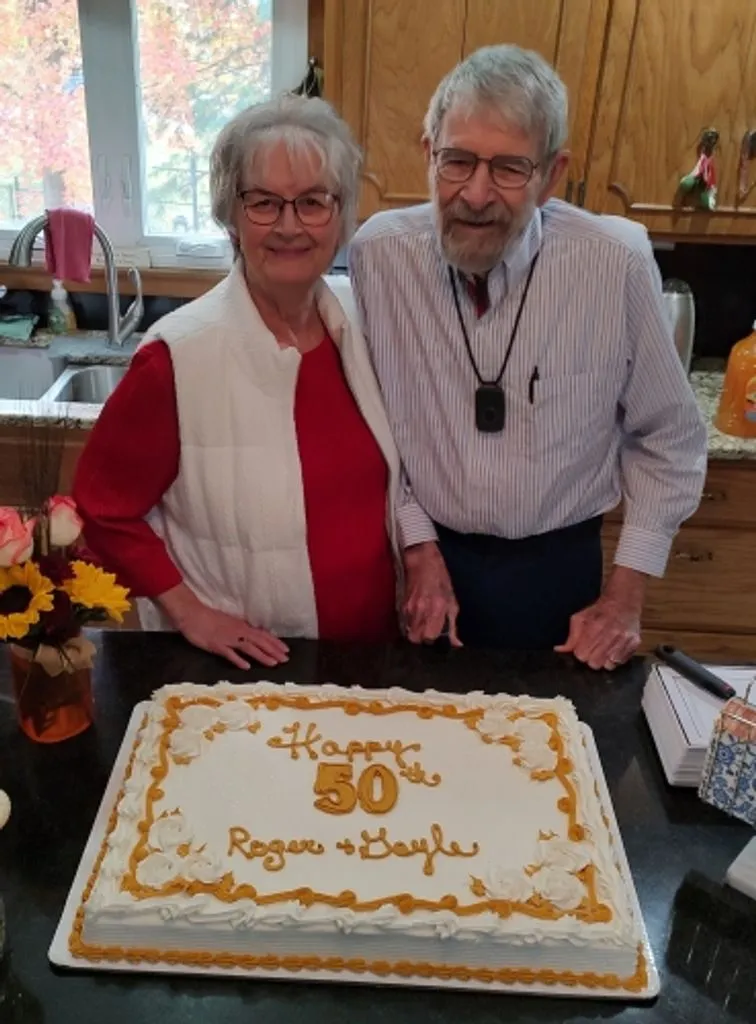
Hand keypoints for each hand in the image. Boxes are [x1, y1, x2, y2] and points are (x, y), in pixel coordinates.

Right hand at [157, 583, 288, 668]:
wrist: (192, 614)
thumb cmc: (209, 618)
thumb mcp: (229, 623)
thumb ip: (240, 630)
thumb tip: (252, 636)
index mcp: (241, 626)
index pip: (262, 634)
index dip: (275, 642)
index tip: (286, 650)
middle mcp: (238, 632)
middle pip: (260, 642)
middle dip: (274, 651)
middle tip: (286, 659)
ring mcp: (228, 638)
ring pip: (249, 648)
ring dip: (262, 656)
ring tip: (273, 664)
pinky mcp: (217, 645)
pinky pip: (229, 654)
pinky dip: (238, 660)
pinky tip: (246, 667)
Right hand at [402, 542, 461, 646]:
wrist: (422, 562)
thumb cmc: (440, 579)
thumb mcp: (452, 600)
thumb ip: (452, 624)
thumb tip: (456, 643)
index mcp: (438, 608)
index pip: (432, 637)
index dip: (435, 641)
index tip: (438, 639)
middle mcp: (422, 609)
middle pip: (417, 638)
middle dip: (424, 639)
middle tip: (430, 633)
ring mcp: (410, 608)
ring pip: (410, 633)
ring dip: (417, 633)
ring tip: (424, 625)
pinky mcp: (401, 606)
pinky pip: (405, 624)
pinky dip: (411, 625)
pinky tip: (417, 617)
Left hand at [554, 567, 644, 669]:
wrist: (623, 602)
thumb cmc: (599, 611)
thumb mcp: (580, 618)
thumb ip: (571, 636)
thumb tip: (559, 650)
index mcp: (595, 626)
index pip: (581, 654)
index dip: (580, 652)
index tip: (582, 647)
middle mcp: (611, 633)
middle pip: (594, 663)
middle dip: (591, 658)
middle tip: (593, 649)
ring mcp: (624, 639)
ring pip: (608, 665)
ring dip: (603, 659)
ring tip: (603, 649)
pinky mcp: (634, 643)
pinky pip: (620, 663)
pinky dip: (615, 659)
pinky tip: (613, 649)